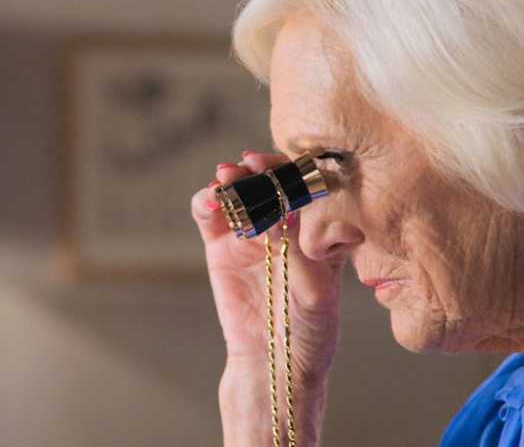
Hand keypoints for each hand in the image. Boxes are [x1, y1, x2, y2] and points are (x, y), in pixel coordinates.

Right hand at [191, 152, 343, 444]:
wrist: (272, 359)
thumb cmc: (308, 331)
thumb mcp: (316, 292)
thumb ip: (300, 253)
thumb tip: (280, 214)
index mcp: (316, 228)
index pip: (307, 186)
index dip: (296, 170)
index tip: (286, 168)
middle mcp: (283, 223)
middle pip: (269, 179)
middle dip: (260, 167)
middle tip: (250, 164)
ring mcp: (249, 231)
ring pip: (238, 190)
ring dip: (232, 177)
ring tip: (226, 177)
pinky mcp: (220, 245)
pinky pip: (209, 213)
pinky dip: (206, 201)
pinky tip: (210, 200)